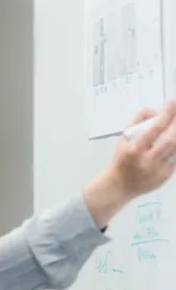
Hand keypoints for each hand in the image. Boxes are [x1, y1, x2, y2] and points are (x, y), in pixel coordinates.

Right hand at [83, 101, 175, 228]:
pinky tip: (172, 141)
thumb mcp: (123, 138)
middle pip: (170, 140)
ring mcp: (158, 171)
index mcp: (135, 150)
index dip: (166, 114)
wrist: (119, 186)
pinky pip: (175, 159)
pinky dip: (175, 148)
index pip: (155, 129)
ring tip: (174, 127)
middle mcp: (147, 161)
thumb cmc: (122, 160)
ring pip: (175, 150)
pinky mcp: (165, 177)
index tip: (171, 104)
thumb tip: (155, 111)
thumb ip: (137, 122)